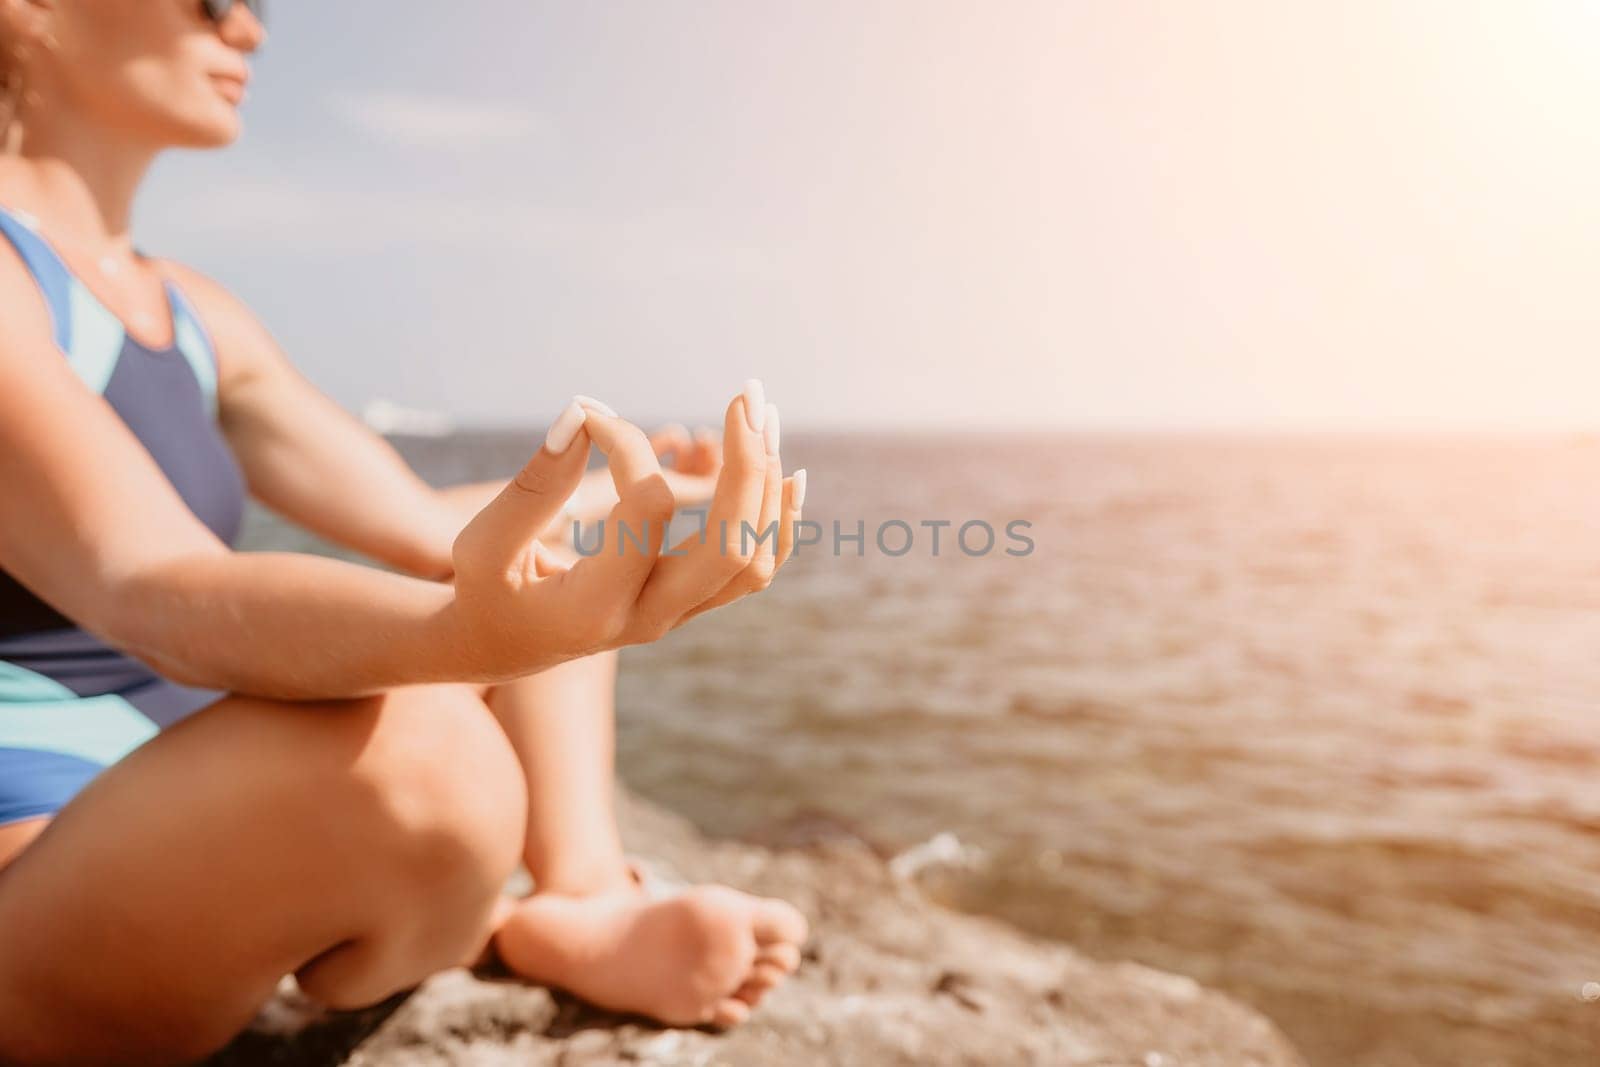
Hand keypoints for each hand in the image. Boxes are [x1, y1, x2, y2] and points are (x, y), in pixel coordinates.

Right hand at [446, 384, 801, 678]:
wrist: (500, 647)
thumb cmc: (485, 590)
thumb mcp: (486, 541)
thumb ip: (533, 485)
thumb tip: (583, 414)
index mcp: (596, 607)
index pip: (645, 511)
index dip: (627, 448)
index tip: (592, 415)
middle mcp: (650, 618)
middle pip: (732, 546)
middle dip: (748, 466)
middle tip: (744, 396)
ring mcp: (677, 614)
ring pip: (755, 557)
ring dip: (768, 483)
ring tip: (762, 415)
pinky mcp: (689, 602)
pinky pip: (755, 566)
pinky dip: (778, 520)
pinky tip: (790, 472)